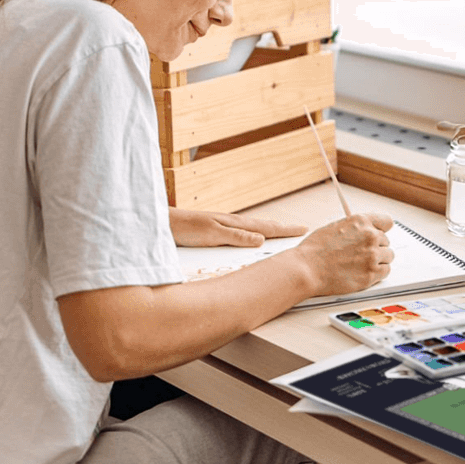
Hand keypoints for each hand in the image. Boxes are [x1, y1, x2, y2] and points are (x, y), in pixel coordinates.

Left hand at [168, 208, 308, 247]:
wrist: (162, 224)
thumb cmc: (183, 228)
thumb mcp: (211, 234)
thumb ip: (236, 237)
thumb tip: (261, 239)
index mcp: (234, 224)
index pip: (265, 228)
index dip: (284, 230)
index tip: (303, 229)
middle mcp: (231, 224)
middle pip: (263, 226)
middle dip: (282, 229)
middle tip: (300, 229)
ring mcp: (223, 226)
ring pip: (253, 229)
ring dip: (269, 231)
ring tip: (282, 233)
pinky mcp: (215, 232)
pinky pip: (242, 233)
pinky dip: (254, 235)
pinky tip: (252, 239)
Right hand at [290, 212, 394, 299]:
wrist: (307, 269)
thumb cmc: (315, 250)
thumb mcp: (335, 227)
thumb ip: (355, 228)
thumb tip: (364, 232)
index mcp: (361, 221)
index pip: (387, 222)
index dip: (382, 230)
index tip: (379, 235)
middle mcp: (370, 236)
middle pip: (386, 241)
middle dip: (375, 248)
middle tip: (361, 255)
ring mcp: (372, 255)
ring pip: (388, 257)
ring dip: (378, 260)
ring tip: (361, 264)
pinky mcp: (372, 273)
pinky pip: (385, 271)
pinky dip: (377, 273)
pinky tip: (363, 272)